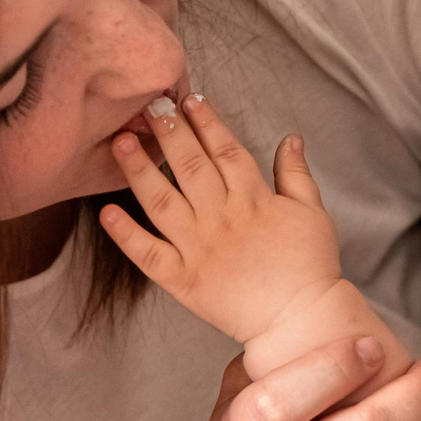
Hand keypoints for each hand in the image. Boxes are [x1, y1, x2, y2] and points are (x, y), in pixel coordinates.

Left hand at [100, 93, 343, 345]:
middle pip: (190, 165)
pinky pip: (148, 254)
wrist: (301, 321)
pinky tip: (106, 212)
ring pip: (162, 201)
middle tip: (150, 106)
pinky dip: (125, 234)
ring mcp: (199, 248)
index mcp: (253, 199)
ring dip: (139, 169)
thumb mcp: (313, 213)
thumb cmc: (310, 268)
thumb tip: (291, 137)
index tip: (188, 99)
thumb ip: (297, 174)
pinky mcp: (183, 280)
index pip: (225, 149)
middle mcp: (222, 218)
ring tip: (121, 142)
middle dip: (168, 132)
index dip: (205, 122)